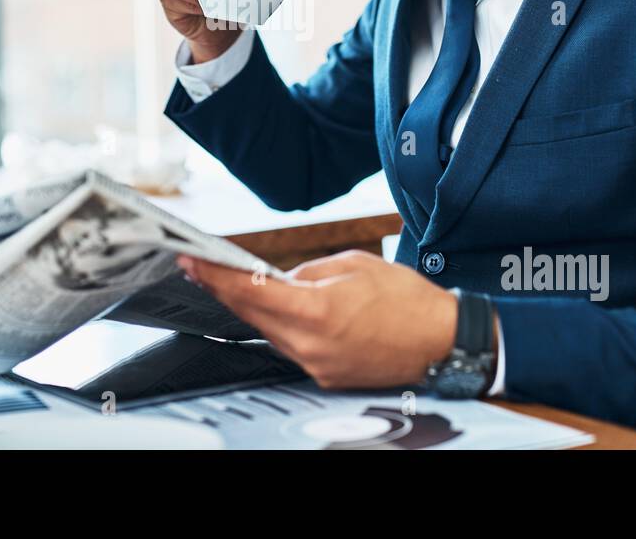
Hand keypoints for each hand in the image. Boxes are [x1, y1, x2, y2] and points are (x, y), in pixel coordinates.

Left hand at [177, 249, 459, 388]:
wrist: (442, 342)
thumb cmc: (407, 299)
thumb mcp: (354, 265)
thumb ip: (308, 272)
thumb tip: (278, 279)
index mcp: (316, 311)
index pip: (250, 292)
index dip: (216, 276)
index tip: (193, 260)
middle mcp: (310, 346)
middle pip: (251, 315)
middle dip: (223, 289)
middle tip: (197, 267)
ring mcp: (317, 365)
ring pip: (269, 332)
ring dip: (250, 308)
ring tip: (230, 283)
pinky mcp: (325, 375)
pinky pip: (291, 346)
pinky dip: (279, 326)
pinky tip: (274, 308)